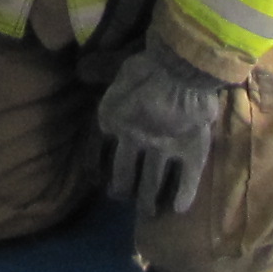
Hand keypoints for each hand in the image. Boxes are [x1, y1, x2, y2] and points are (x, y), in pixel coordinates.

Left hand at [96, 45, 233, 217]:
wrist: (183, 64)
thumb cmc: (148, 61)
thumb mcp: (115, 65)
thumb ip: (99, 71)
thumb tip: (82, 70)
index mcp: (111, 121)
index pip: (97, 153)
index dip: (96, 169)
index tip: (98, 179)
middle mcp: (132, 141)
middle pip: (123, 175)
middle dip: (122, 190)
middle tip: (124, 196)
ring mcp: (162, 150)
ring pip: (151, 183)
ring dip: (148, 200)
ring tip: (149, 210)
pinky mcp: (190, 152)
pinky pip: (186, 181)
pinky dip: (183, 196)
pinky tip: (179, 208)